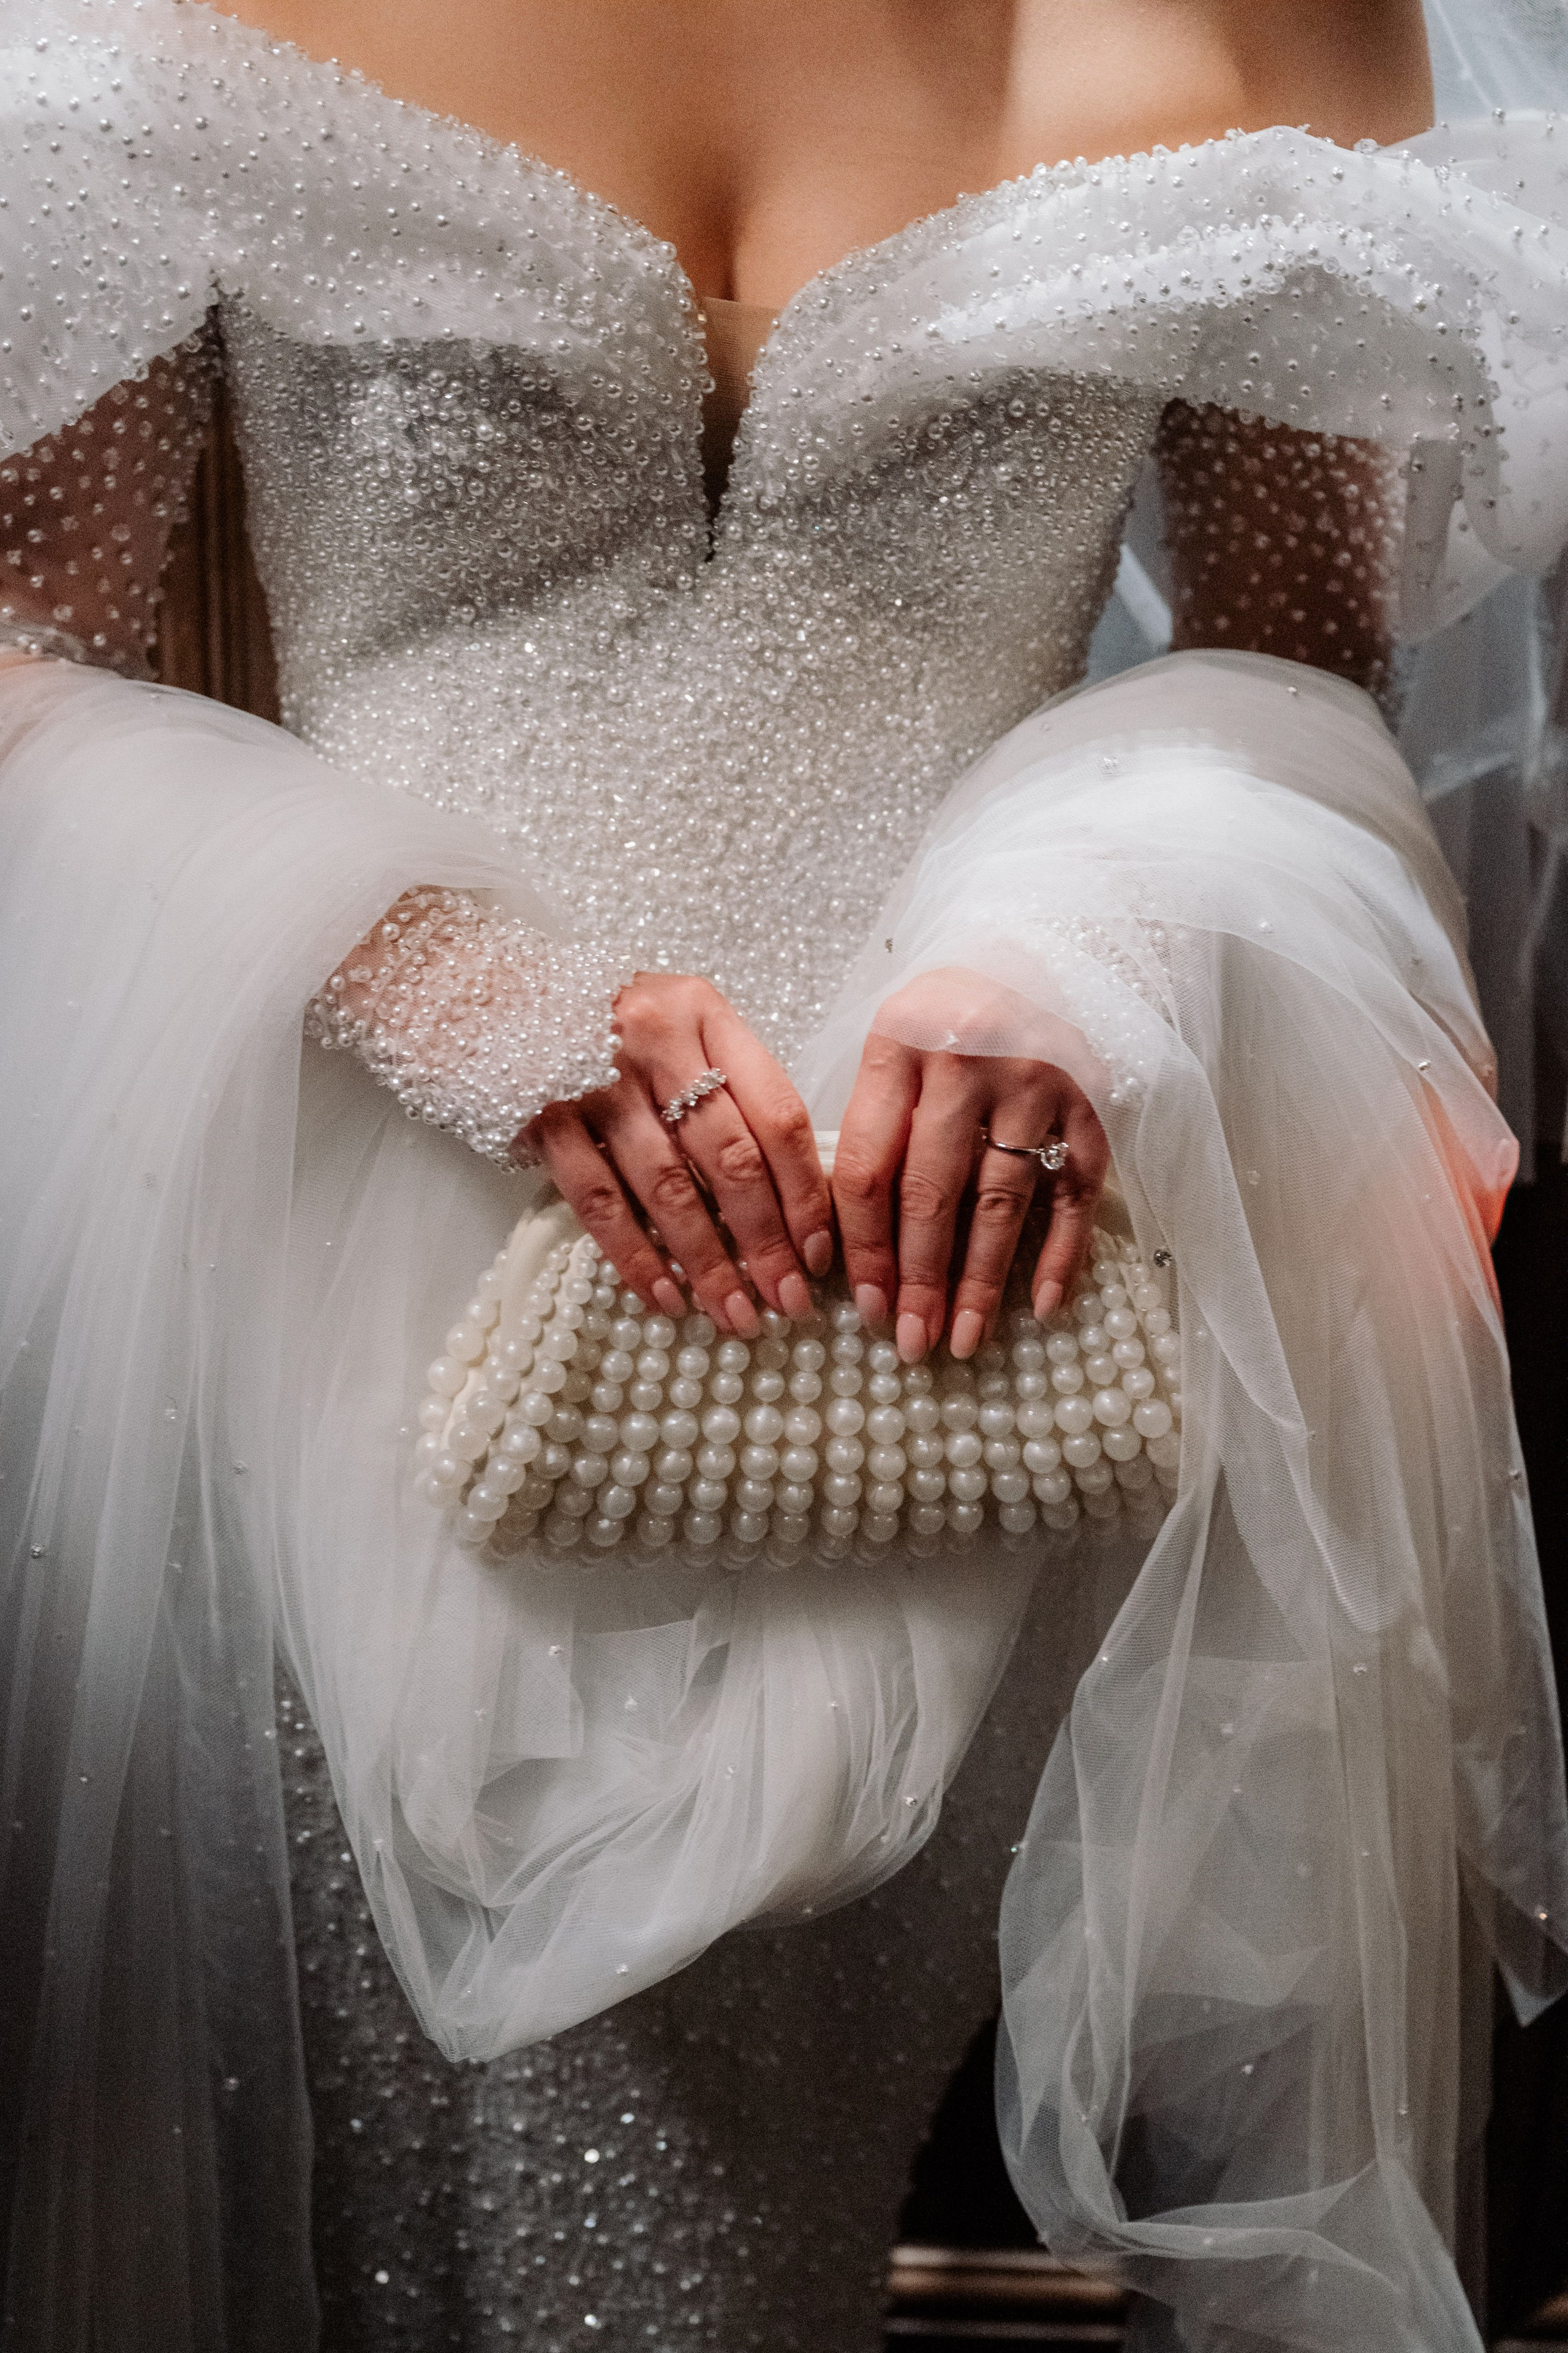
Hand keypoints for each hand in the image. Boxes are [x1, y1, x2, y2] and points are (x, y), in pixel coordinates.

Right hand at [518, 972, 833, 1335]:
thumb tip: (791, 1198)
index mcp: (704, 1013)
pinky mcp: (543, 1117)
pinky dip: (637, 1256)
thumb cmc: (607, 1024)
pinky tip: (666, 1296)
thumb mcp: (678, 1029)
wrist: (491, 994)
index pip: (777, 1113)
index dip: (805, 1192)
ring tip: (734, 1314)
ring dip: (708, 1262)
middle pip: (731, 1158)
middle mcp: (656, 1040)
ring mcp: (595, 1079)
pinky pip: (600, 1202)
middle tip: (788, 1300)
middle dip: (767, 1241)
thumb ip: (730, 1088)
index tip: (821, 1252)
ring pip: (669, 1188)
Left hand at [832, 977, 1107, 1362]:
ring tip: (963, 1338)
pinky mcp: (1088, 1103)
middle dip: (918, 1279)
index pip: (869, 1166)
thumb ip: (869, 1127)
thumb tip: (845, 1246)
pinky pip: (1074, 1192)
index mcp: (897, 1046)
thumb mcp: (887, 1048)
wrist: (1030, 955)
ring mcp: (1034, 1083)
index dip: (863, 1246)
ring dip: (981, 1280)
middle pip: (932, 1192)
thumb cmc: (941, 1022)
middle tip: (910, 1340)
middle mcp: (966, 1063)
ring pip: (1002, 1200)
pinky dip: (1062, 1254)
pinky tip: (1042, 1307)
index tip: (861, 1305)